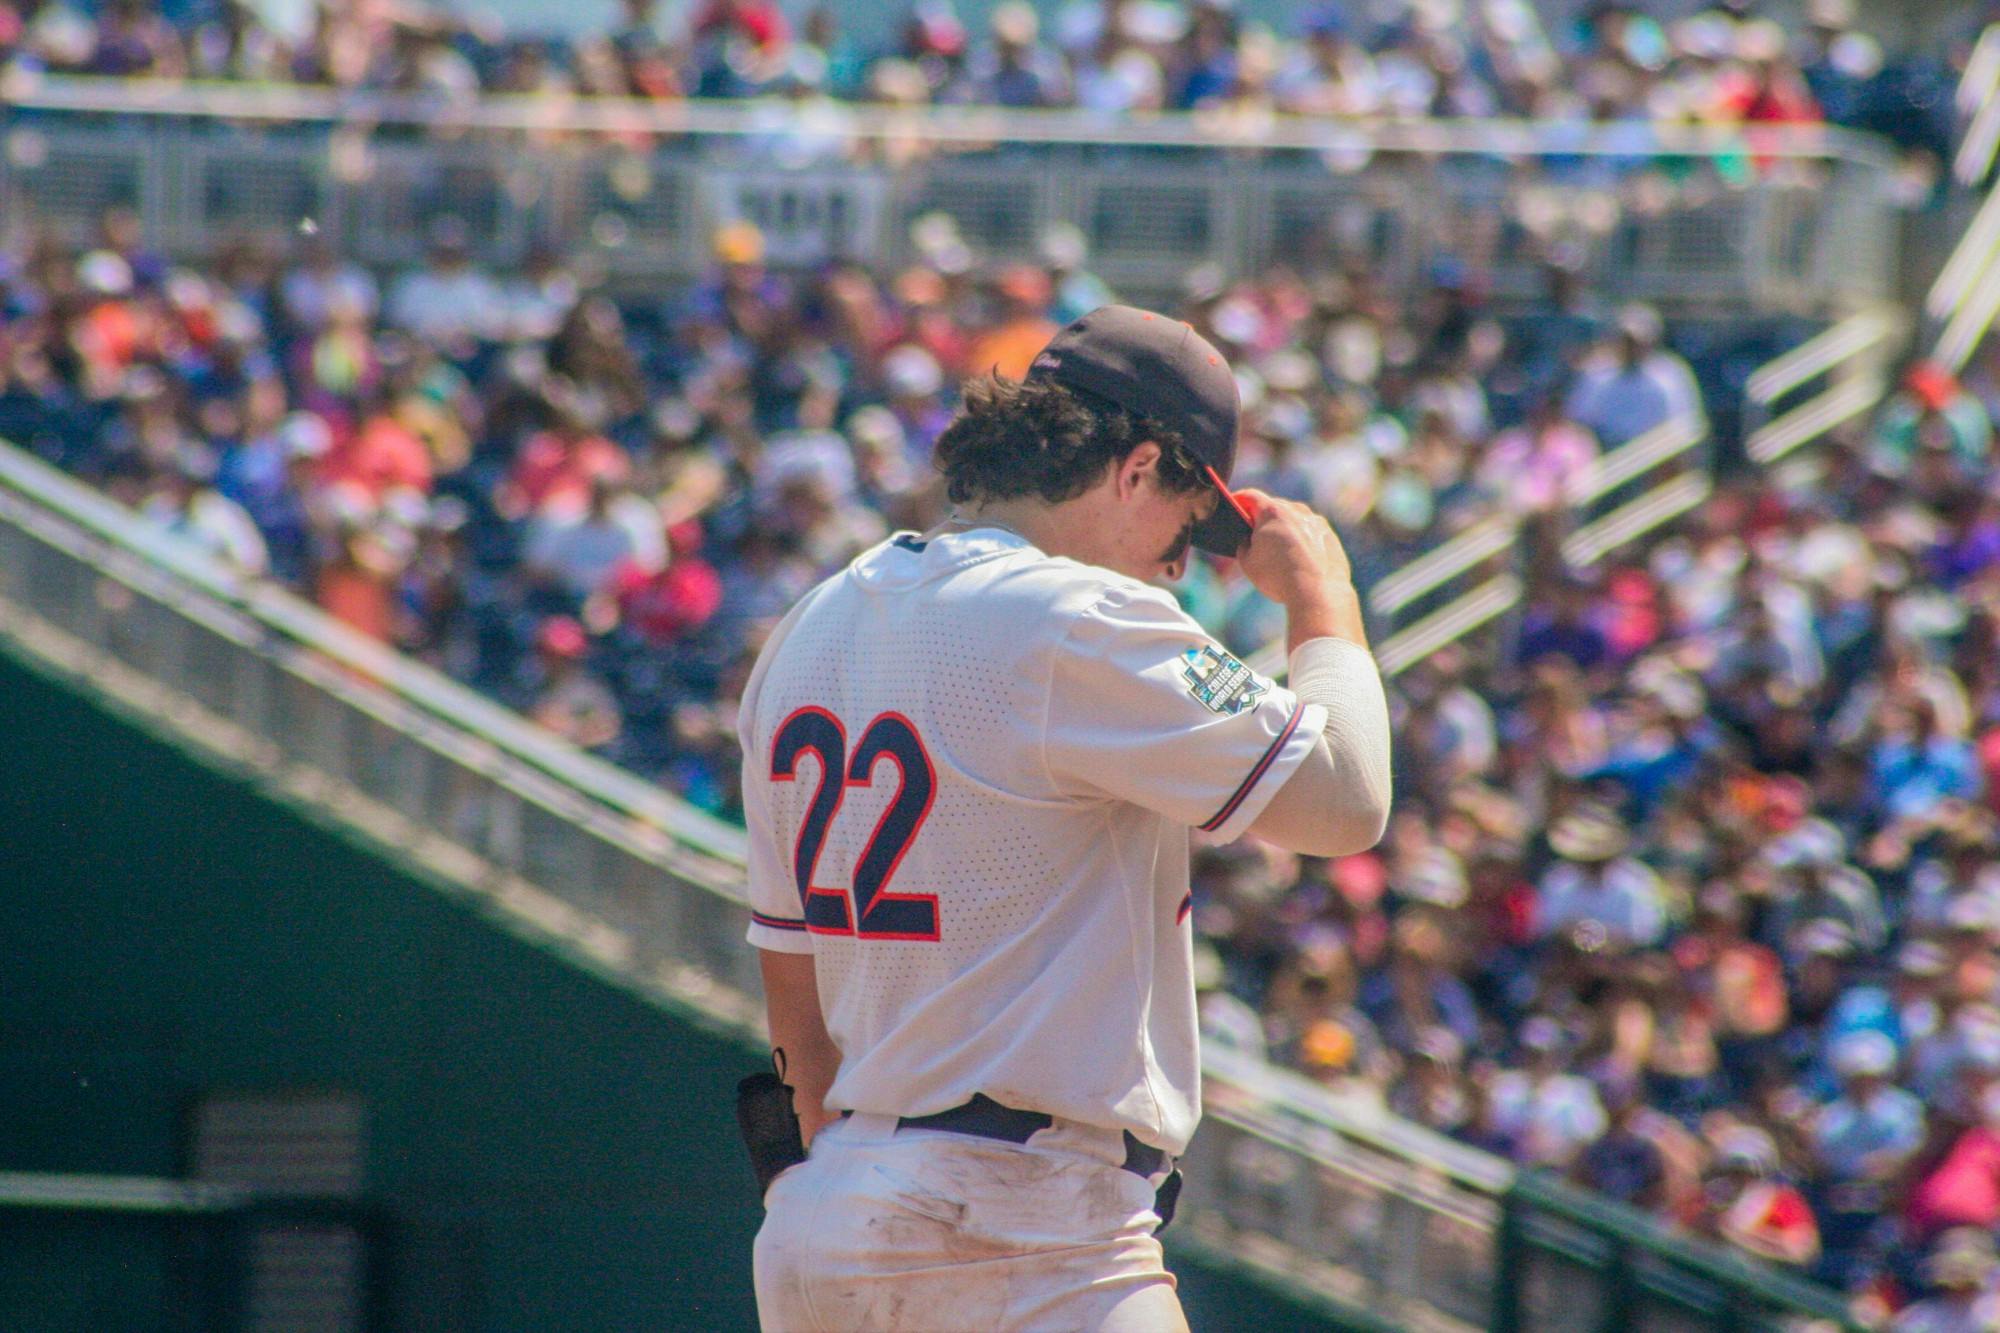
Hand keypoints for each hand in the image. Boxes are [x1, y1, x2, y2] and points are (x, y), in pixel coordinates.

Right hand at [1233, 490, 1352, 603]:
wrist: (1318, 593)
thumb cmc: (1278, 577)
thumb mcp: (1247, 563)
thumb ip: (1243, 545)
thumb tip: (1248, 541)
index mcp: (1272, 512)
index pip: (1250, 496)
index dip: (1238, 501)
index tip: (1234, 506)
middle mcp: (1296, 510)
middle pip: (1273, 508)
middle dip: (1262, 518)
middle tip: (1254, 535)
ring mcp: (1316, 522)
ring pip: (1294, 520)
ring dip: (1285, 529)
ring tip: (1279, 552)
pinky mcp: (1330, 536)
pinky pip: (1311, 533)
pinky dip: (1303, 541)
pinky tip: (1299, 560)